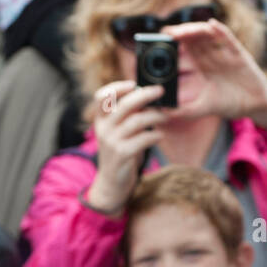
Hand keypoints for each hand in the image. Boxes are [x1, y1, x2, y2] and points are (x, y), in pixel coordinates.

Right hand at [85, 80, 167, 216]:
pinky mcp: (122, 155)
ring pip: (138, 120)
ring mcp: (112, 142)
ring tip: (165, 116)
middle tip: (160, 91)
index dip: (117, 87)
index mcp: (100, 120)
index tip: (134, 84)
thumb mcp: (118, 131)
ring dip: (156, 116)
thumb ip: (128, 115)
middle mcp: (103, 129)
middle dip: (145, 95)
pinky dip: (155, 135)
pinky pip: (143, 139)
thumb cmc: (120, 151)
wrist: (112, 182)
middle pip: (124, 104)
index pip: (102, 96)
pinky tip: (160, 135)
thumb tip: (149, 96)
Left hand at [163, 18, 266, 128]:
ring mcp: (219, 52)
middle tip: (165, 35)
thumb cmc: (226, 104)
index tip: (152, 50)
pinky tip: (211, 25)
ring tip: (182, 31)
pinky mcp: (235, 52)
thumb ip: (183, 110)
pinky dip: (220, 30)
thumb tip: (161, 110)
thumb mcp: (202, 109)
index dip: (165, 49)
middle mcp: (203, 57)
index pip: (176, 54)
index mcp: (193, 68)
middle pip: (187, 39)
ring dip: (193, 30)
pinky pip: (227, 37)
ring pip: (203, 34)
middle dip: (176, 35)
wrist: (252, 104)